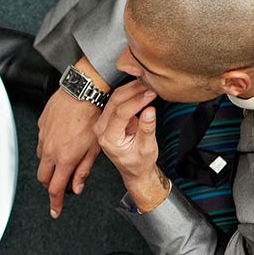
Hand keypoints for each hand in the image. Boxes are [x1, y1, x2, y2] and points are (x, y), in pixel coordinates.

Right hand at [37, 87, 102, 218]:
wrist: (83, 91)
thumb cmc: (93, 116)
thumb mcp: (95, 147)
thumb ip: (84, 169)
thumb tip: (77, 186)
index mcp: (64, 158)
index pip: (55, 189)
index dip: (55, 203)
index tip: (55, 211)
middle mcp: (50, 150)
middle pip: (43, 177)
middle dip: (50, 184)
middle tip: (60, 184)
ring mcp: (44, 136)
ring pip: (41, 159)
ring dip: (49, 164)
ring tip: (63, 158)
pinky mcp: (42, 125)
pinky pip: (42, 140)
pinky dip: (49, 145)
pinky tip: (61, 138)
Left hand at [93, 81, 169, 211]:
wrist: (134, 170)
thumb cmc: (139, 163)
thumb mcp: (147, 148)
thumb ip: (147, 128)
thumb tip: (150, 109)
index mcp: (109, 139)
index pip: (121, 113)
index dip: (137, 101)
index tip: (151, 94)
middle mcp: (101, 129)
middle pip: (115, 101)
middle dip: (134, 90)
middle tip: (151, 84)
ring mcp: (103, 122)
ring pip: (115, 97)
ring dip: (132, 88)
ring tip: (148, 84)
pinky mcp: (108, 117)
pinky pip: (117, 100)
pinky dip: (130, 92)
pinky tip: (142, 89)